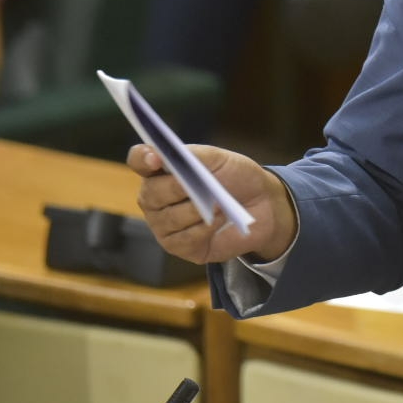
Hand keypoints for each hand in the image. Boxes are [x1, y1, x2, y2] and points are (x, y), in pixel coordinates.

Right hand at [128, 144, 298, 264]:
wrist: (263, 204)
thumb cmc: (236, 178)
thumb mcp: (218, 158)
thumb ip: (192, 155)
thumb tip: (165, 155)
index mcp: (162, 171)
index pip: (139, 160)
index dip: (142, 158)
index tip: (156, 158)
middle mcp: (156, 199)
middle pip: (150, 194)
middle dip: (175, 188)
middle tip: (197, 184)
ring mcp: (165, 225)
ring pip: (168, 219)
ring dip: (196, 210)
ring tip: (220, 203)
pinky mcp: (180, 247)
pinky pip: (184, 239)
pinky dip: (205, 228)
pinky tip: (221, 219)